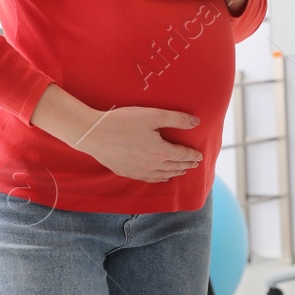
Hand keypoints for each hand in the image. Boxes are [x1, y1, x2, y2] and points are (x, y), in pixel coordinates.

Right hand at [75, 106, 204, 182]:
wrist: (94, 134)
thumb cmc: (124, 121)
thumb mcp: (153, 115)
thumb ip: (176, 119)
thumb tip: (196, 123)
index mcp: (161, 152)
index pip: (182, 156)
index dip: (192, 155)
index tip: (199, 156)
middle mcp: (153, 165)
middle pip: (174, 167)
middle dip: (186, 165)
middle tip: (193, 164)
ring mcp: (139, 171)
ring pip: (162, 175)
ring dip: (174, 173)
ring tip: (180, 171)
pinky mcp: (127, 172)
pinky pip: (149, 179)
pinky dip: (159, 179)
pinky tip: (160, 177)